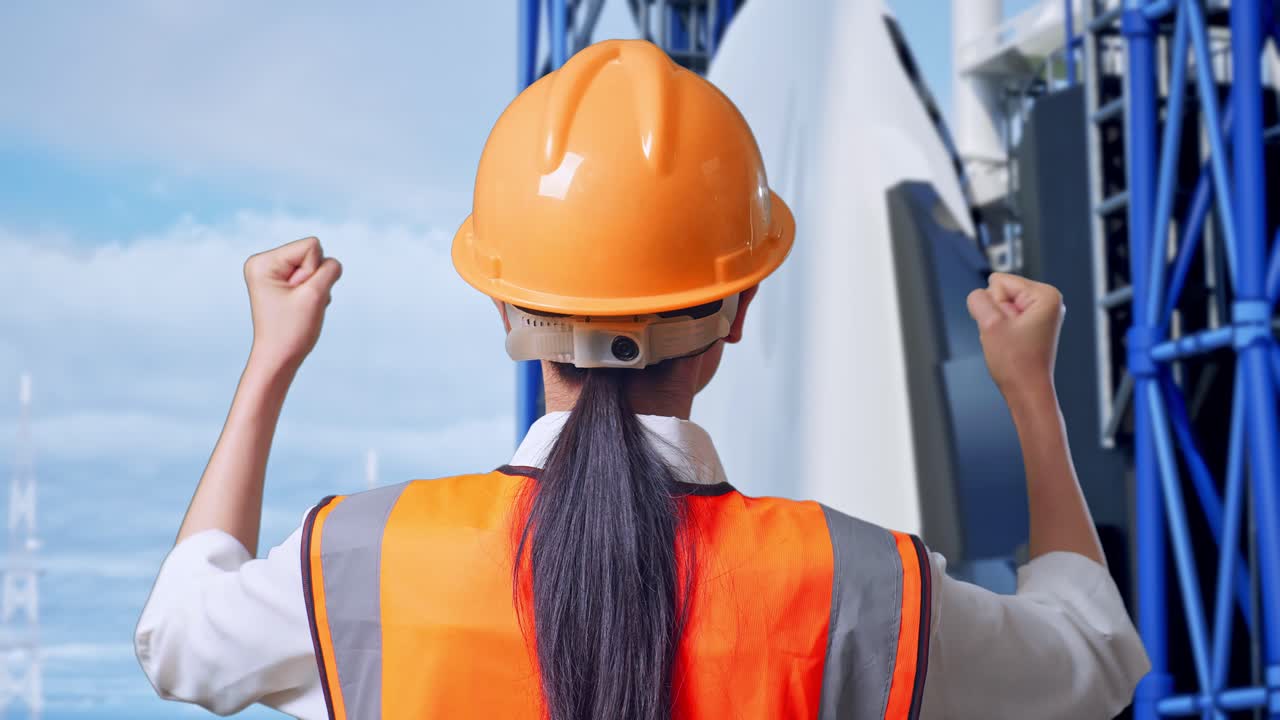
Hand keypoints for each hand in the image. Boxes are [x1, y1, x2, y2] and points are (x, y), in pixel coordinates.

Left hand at [242, 236, 342, 372]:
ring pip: (315, 267)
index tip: (297, 295)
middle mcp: (265, 262)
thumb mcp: (316, 295)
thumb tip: (332, 263)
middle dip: (315, 280)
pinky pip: (312, 277)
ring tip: (299, 308)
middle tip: (299, 303)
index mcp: (263, 261)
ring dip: (316, 289)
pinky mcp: (283, 283)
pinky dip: (313, 294)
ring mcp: (273, 273)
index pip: (311, 246)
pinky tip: (300, 309)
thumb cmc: (292, 330)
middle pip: (313, 254)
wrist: (279, 358)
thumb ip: (330, 269)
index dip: (314, 272)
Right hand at [966, 272, 1063, 401]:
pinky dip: (1001, 331)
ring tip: (1008, 342)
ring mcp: (1041, 314)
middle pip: (1000, 292)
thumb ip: (978, 300)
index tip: (1006, 327)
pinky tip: (1009, 344)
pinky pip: (1005, 318)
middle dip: (995, 315)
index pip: (998, 282)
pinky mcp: (1033, 325)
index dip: (993, 306)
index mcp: (1045, 295)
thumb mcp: (989, 324)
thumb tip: (977, 295)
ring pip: (1000, 307)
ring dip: (997, 325)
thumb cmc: (1018, 365)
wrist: (1026, 392)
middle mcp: (1047, 301)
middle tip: (1006, 336)